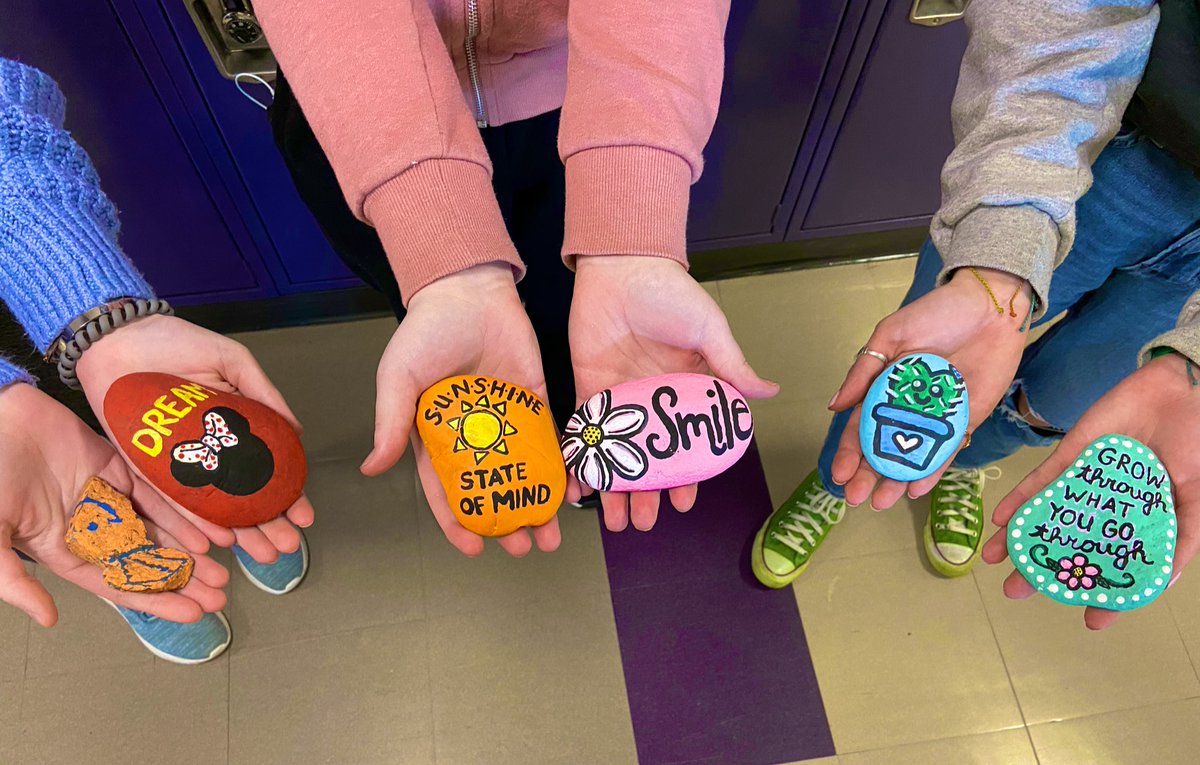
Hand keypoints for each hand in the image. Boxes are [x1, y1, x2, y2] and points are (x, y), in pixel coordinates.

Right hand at [0, 384, 227, 626]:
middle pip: (146, 560)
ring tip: (222, 569)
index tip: (192, 614)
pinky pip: (156, 493)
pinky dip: (181, 512)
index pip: (118, 584)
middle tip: (220, 595)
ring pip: (157, 529)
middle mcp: (91, 527)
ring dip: (189, 550)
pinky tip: (208, 530)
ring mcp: (106, 496)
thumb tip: (49, 618)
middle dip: (182, 579)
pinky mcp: (117, 466)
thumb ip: (12, 580)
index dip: (155, 600)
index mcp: (63, 549)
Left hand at [75, 315, 313, 562]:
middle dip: (267, 525)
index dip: (286, 493)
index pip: (264, 469)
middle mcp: (207, 452)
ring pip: (212, 507)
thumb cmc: (174, 343)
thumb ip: (264, 394)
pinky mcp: (143, 468)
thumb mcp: (232, 362)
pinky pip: (170, 501)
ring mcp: (177, 463)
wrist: (119, 338)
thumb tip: (298, 431)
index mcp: (232, 427)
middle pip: (242, 497)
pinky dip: (193, 522)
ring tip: (261, 554)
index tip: (304, 514)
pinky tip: (217, 540)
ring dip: (238, 533)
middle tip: (286, 546)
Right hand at [361, 264, 566, 556]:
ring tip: (552, 535)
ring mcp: (507, 421)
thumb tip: (372, 468)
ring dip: (537, 505)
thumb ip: (389, 422)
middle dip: (506, 522)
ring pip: (524, 474)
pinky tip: (573, 492)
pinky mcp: (535, 402)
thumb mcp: (398, 377)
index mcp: (436, 437)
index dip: (459, 523)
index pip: (447, 491)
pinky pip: (550, 439)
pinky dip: (561, 466)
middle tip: (524, 547)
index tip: (475, 550)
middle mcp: (474, 436)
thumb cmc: (426, 332)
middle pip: (492, 490)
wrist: (469, 289)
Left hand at [570, 256, 777, 531]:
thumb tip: (769, 393)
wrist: (622, 268)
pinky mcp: (589, 389)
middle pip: (649, 458)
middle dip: (646, 493)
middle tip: (641, 522)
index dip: (686, 475)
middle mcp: (653, 402)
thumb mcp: (709, 331)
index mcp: (686, 391)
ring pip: (617, 454)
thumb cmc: (670, 293)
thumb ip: (732, 365)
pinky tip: (580, 486)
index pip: (688, 445)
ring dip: (614, 486)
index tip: (683, 501)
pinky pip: (584, 431)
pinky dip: (581, 458)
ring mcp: (620, 398)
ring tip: (613, 520)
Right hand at [828, 267, 1031, 509]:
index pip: (860, 425)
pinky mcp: (965, 421)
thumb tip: (835, 405)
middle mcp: (906, 406)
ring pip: (912, 455)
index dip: (848, 451)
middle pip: (883, 447)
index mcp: (884, 385)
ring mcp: (936, 417)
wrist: (992, 307)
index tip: (838, 475)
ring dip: (896, 480)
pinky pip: (947, 451)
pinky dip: (933, 471)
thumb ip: (864, 371)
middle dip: (868, 473)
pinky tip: (917, 488)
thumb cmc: (939, 313)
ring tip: (882, 502)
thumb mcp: (892, 335)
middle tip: (856, 498)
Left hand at [982, 353, 1199, 629]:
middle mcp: (1109, 509)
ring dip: (1019, 538)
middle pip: (1071, 546)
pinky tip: (999, 520)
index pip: (1119, 566)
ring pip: (1048, 518)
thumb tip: (1165, 579)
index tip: (1091, 621)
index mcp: (1143, 521)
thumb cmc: (1195, 443)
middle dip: (1041, 570)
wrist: (1177, 389)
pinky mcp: (1070, 455)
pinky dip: (1019, 500)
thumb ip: (1183, 534)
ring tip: (993, 560)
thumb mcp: (1196, 494)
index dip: (1107, 593)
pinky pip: (1041, 482)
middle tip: (1014, 592)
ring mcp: (1086, 483)